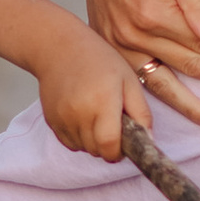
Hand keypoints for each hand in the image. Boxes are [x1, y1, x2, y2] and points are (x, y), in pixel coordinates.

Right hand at [37, 35, 156, 161]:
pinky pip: (69, 143)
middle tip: (112, 124)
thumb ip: (141, 113)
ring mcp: (62, 118)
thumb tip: (149, 140)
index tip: (122, 146)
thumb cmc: (99, 61)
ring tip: (96, 116)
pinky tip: (82, 116)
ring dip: (93, 142)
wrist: (60, 48)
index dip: (118, 152)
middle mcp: (79, 113)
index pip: (109, 145)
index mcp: (102, 101)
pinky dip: (79, 137)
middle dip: (108, 146)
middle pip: (97, 151)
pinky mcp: (51, 121)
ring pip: (83, 149)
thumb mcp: (129, 81)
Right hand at [77, 0, 199, 130]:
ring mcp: (121, 47)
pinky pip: (139, 83)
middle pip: (191, 65)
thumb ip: (195, 0)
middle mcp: (137, 37)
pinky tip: (176, 110)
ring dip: (193, 106)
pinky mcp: (112, 51)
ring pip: (163, 85)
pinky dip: (159, 101)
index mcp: (155, 14)